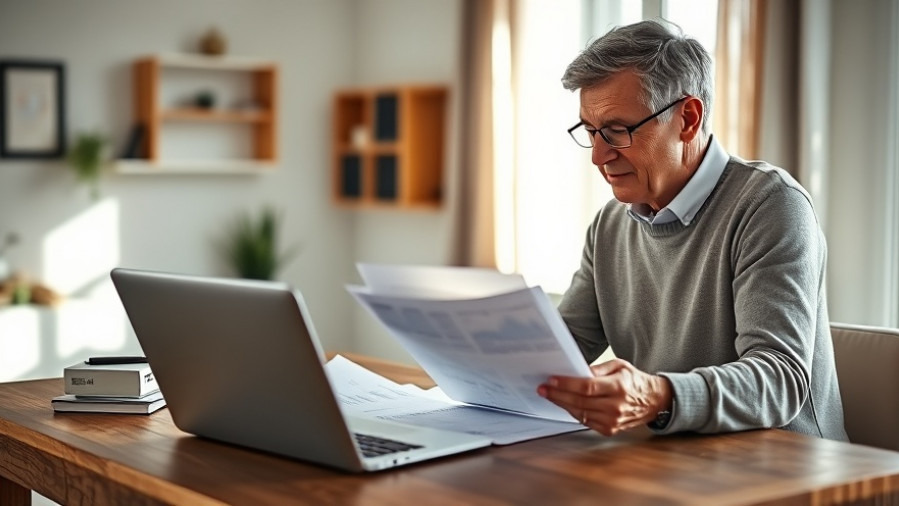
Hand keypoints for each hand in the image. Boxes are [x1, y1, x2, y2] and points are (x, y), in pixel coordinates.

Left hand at [537, 358, 672, 435]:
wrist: (653, 401)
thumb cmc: (634, 381)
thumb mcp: (620, 365)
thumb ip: (599, 369)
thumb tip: (578, 371)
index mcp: (618, 387)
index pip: (587, 387)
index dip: (567, 384)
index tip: (552, 380)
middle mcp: (616, 406)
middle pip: (580, 402)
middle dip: (558, 394)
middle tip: (543, 388)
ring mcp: (613, 420)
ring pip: (580, 413)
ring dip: (562, 404)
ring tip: (550, 395)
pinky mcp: (610, 429)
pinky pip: (585, 421)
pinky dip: (573, 412)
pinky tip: (565, 404)